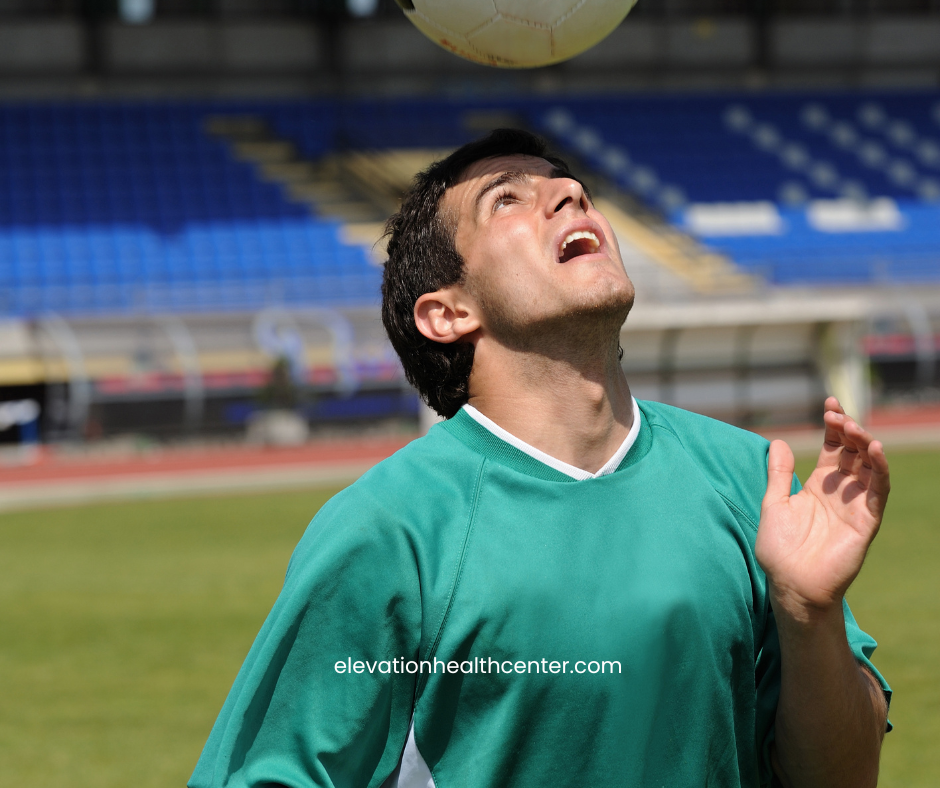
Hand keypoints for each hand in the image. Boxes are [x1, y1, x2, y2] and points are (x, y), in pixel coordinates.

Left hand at [756, 397, 889, 621]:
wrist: (792, 585)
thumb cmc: (779, 550)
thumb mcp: (773, 504)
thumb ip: (778, 474)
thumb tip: (777, 440)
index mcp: (818, 485)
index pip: (832, 448)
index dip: (833, 426)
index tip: (829, 404)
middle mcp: (840, 491)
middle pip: (853, 452)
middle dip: (848, 430)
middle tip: (837, 415)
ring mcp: (856, 505)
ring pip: (869, 467)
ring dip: (864, 444)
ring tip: (853, 427)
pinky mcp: (867, 521)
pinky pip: (879, 491)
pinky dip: (880, 470)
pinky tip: (874, 450)